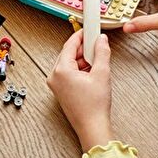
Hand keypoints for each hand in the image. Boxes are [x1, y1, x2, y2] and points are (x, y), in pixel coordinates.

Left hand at [47, 30, 113, 151]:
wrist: (92, 128)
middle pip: (68, 54)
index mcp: (61, 70)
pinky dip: (80, 70)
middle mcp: (55, 77)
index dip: (80, 36)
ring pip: (69, 64)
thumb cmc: (94, 106)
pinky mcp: (61, 91)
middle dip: (83, 49)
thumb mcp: (102, 74)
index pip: (69, 45)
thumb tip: (101, 41)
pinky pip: (68, 74)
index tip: (88, 29)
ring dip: (82, 60)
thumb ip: (102, 53)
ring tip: (97, 61)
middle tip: (96, 44)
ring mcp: (56, 85)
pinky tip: (92, 72)